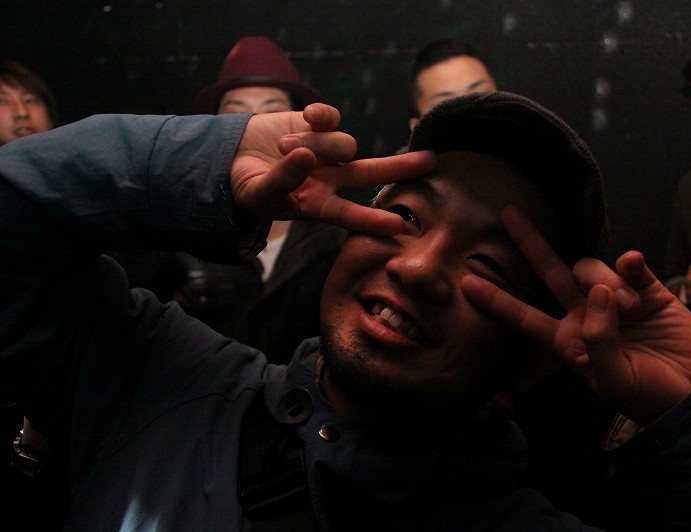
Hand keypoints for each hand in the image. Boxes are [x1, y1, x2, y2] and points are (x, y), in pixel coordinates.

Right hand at [230, 104, 436, 234]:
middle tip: (431, 161)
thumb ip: (283, 178)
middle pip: (371, 173)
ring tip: (282, 149)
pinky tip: (306, 117)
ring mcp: (326, 151)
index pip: (349, 215)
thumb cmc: (245, 186)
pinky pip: (332, 117)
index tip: (398, 226)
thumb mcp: (259, 192)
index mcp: (317, 204)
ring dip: (315, 145)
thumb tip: (307, 156)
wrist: (229, 158)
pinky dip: (321, 116)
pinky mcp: (317, 124)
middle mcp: (329, 179)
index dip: (371, 220)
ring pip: (342, 144)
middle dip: (400, 167)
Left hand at [461, 206, 690, 424]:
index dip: (497, 301)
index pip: (524, 316)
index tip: (466, 283)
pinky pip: (631, 265)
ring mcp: (616, 299)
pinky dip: (629, 263)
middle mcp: (586, 314)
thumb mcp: (613, 379)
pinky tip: (634, 266)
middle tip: (507, 213)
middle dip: (530, 244)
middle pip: (550, 273)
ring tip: (631, 309)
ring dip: (607, 281)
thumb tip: (599, 291)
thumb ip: (598, 339)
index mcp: (568, 340)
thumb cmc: (647, 396)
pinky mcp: (648, 290)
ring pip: (592, 269)